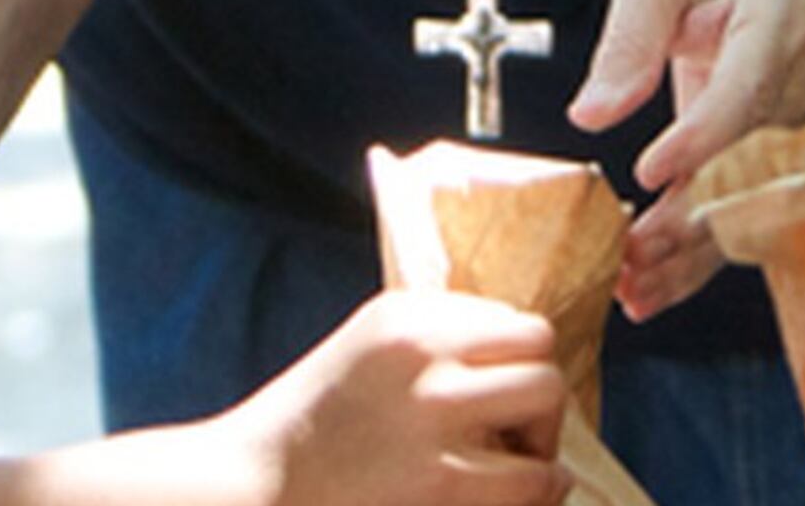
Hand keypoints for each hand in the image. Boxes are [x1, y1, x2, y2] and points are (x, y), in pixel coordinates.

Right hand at [203, 289, 569, 505]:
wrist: (256, 489)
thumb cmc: (312, 434)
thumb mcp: (364, 352)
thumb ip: (431, 341)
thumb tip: (512, 360)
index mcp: (401, 316)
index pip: (507, 319)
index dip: (510, 370)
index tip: (487, 404)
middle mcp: (419, 350)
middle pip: (538, 346)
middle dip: (537, 398)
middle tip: (511, 439)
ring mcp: (431, 413)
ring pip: (548, 398)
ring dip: (542, 442)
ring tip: (511, 471)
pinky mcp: (441, 480)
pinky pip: (536, 479)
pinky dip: (538, 493)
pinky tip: (508, 500)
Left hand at [567, 0, 804, 319]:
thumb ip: (631, 34)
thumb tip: (591, 113)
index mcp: (776, 29)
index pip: (744, 92)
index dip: (702, 137)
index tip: (650, 171)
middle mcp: (792, 95)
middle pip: (744, 169)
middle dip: (688, 218)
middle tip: (628, 255)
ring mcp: (787, 143)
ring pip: (741, 211)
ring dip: (685, 257)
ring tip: (628, 289)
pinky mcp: (769, 174)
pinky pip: (732, 223)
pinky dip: (690, 264)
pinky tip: (645, 295)